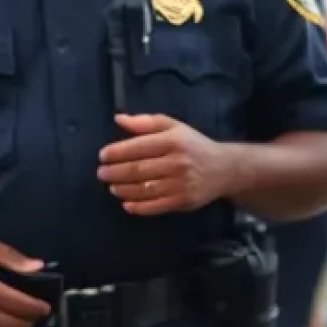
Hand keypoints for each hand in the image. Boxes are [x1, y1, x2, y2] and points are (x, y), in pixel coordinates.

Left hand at [97, 115, 236, 215]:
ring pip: (145, 189)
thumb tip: (118, 118)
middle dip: (115, 172)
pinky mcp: (183, 201)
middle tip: (101, 173)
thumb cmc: (193, 145)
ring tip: (112, 187)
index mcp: (173, 141)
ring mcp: (181, 184)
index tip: (102, 156)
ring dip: (123, 190)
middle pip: (138, 170)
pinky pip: (156, 206)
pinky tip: (126, 204)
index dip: (117, 152)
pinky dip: (138, 207)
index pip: (138, 147)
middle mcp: (177, 162)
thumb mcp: (173, 126)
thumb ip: (145, 122)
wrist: (225, 169)